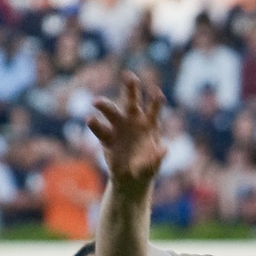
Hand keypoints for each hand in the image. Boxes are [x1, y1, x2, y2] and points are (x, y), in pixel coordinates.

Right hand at [88, 73, 165, 187]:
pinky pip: (99, 129)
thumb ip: (158, 157)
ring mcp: (118, 127)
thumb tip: (165, 149)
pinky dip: (94, 124)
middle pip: (131, 100)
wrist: (130, 179)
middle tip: (128, 76)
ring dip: (104, 105)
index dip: (155, 101)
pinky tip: (90, 120)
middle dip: (130, 88)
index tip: (157, 93)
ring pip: (111, 111)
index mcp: (148, 124)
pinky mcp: (106, 137)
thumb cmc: (145, 168)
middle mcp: (132, 120)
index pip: (153, 109)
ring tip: (96, 102)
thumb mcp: (153, 166)